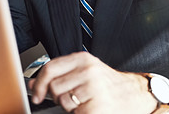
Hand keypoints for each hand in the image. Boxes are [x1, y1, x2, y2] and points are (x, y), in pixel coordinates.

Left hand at [29, 52, 157, 112]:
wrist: (134, 95)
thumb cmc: (107, 83)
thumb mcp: (83, 72)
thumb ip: (58, 75)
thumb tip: (34, 84)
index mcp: (83, 59)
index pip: (50, 68)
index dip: (39, 83)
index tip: (36, 94)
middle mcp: (88, 71)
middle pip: (54, 87)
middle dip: (58, 96)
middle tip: (71, 96)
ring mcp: (94, 88)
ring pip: (63, 101)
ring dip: (69, 106)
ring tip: (83, 101)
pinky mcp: (98, 106)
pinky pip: (75, 113)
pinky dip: (79, 113)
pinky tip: (89, 108)